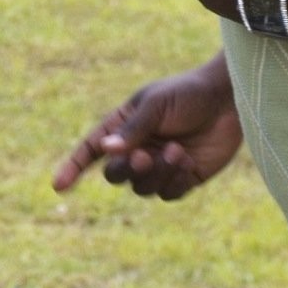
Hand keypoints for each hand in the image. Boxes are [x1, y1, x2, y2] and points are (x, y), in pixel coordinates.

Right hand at [52, 55, 241, 200]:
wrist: (229, 99)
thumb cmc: (188, 93)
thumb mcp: (157, 104)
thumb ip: (133, 128)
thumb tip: (105, 149)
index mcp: (123, 126)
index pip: (91, 149)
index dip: (72, 167)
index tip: (58, 186)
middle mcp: (138, 148)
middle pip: (115, 174)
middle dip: (127, 170)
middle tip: (144, 156)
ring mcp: (160, 166)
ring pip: (142, 188)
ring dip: (156, 174)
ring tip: (177, 151)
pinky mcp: (183, 179)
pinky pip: (167, 194)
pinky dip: (174, 181)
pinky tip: (187, 161)